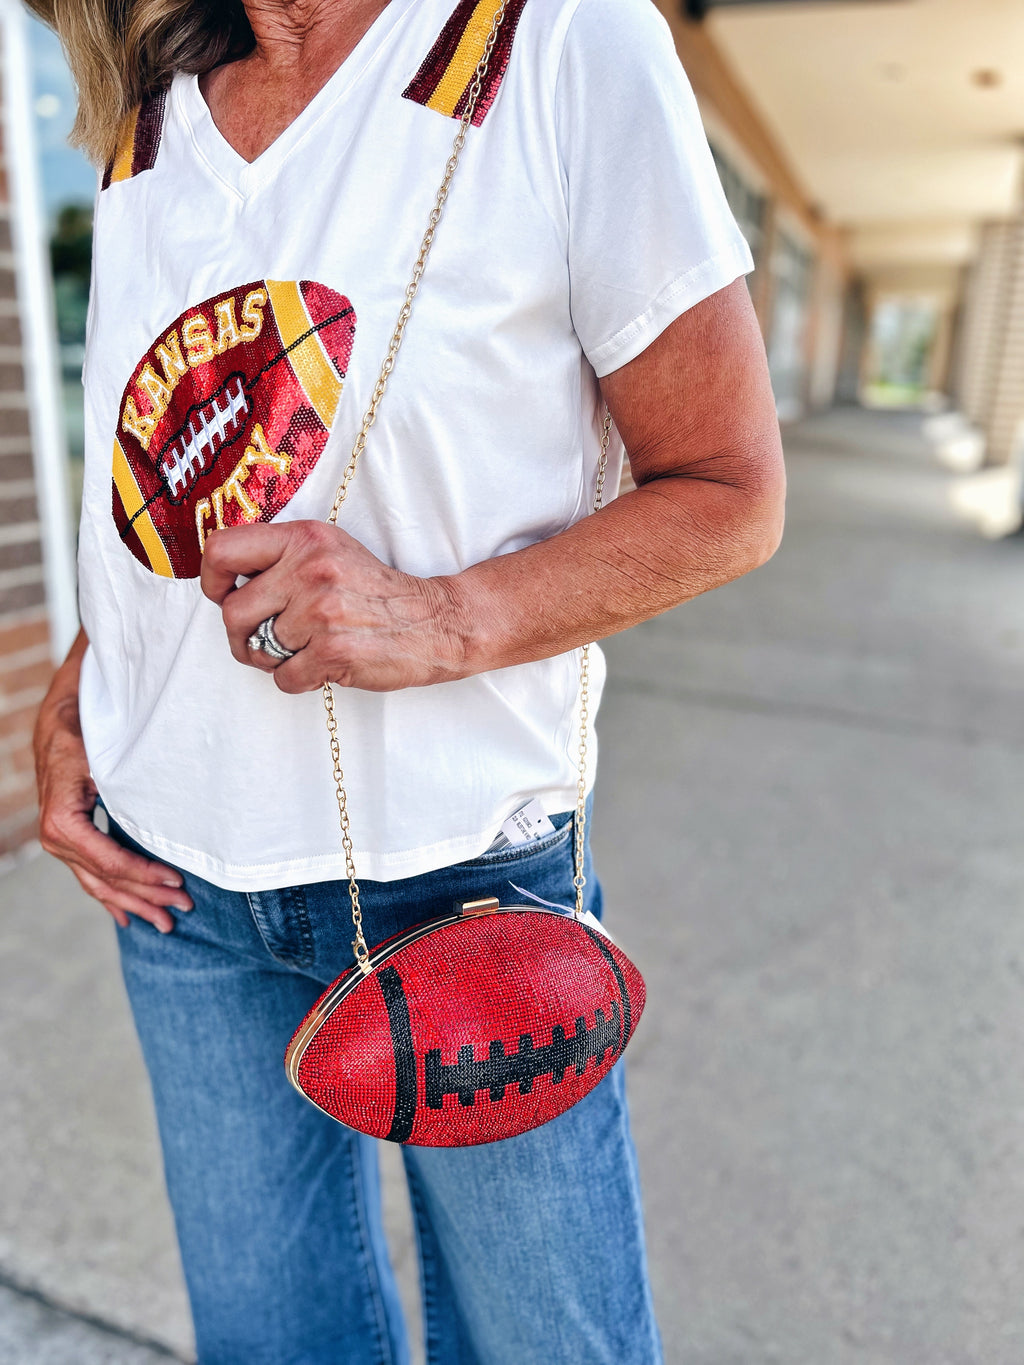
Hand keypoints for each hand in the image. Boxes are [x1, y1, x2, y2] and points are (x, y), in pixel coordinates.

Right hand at [34, 675, 192, 932]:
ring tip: (164, 923)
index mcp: (62, 821)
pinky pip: (90, 875)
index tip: (178, 882)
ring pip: (98, 884)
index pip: (109, 861)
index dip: (144, 876)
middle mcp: (56, 837)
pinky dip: (110, 896)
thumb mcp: (104, 757)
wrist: (61, 719)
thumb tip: (164, 816)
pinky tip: (128, 915)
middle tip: (183, 910)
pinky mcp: (69, 840)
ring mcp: (59, 842)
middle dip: (147, 897)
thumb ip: (125, 788)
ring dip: (133, 903)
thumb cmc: (88, 733)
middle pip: (106, 879)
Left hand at [200, 521, 466, 692]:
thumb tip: (226, 582)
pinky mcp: (334, 650)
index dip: (212, 582)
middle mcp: (310, 569)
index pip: (222, 550)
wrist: (437, 621)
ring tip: (304, 652)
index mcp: (304, 539)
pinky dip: (299, 681)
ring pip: (258, 649)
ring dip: (275, 661)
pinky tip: (323, 667)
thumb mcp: (330, 552)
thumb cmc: (377, 592)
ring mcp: (322, 610)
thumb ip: (282, 557)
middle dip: (243, 637)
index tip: (225, 596)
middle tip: (264, 643)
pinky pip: (284, 678)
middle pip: (232, 612)